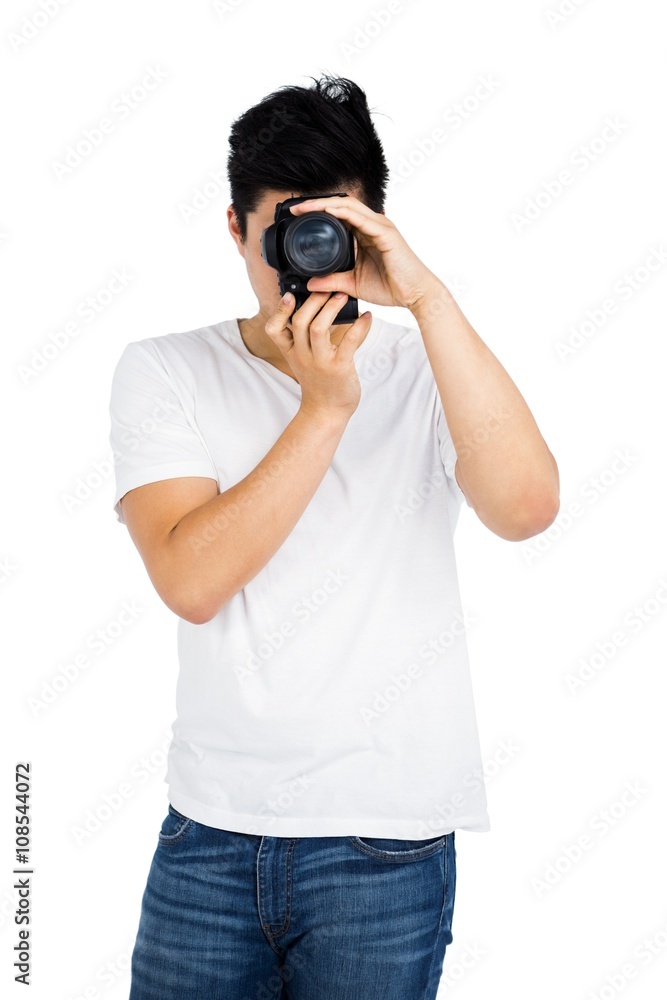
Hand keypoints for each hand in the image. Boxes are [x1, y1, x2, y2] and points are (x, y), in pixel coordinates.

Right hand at [264, 290, 372, 420]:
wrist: (327, 411)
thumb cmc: (318, 381)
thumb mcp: (302, 359)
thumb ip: (302, 338)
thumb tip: (313, 308)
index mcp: (292, 352)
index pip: (274, 329)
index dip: (280, 311)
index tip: (289, 295)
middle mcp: (303, 355)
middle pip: (300, 321)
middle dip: (314, 301)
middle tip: (328, 289)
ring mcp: (320, 362)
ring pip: (318, 328)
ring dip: (331, 309)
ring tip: (343, 297)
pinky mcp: (339, 368)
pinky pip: (349, 342)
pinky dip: (359, 326)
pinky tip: (367, 317)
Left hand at [288, 195, 437, 309]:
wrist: (415, 295)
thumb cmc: (391, 288)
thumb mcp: (352, 285)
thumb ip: (332, 281)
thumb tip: (311, 283)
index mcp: (365, 234)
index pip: (339, 215)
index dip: (319, 212)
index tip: (299, 217)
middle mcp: (373, 226)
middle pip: (341, 205)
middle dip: (317, 204)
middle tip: (296, 208)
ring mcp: (380, 226)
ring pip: (348, 206)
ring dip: (325, 204)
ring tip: (305, 207)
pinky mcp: (386, 233)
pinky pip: (360, 217)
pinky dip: (343, 212)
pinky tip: (327, 211)